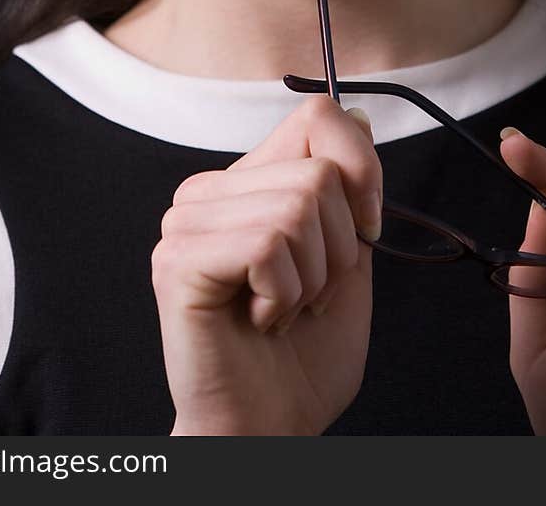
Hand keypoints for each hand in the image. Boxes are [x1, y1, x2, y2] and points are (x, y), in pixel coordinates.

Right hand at [151, 96, 381, 435]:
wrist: (267, 429)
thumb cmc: (302, 357)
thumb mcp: (348, 260)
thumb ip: (351, 192)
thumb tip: (361, 116)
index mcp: (246, 184)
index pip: (315, 117)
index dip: (361, 168)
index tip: (368, 230)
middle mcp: (207, 193)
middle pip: (317, 171)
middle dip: (338, 248)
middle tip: (304, 296)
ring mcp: (185, 223)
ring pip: (296, 207)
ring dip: (310, 279)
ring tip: (280, 311)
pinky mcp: (178, 261)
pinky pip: (267, 246)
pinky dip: (284, 295)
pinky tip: (260, 321)